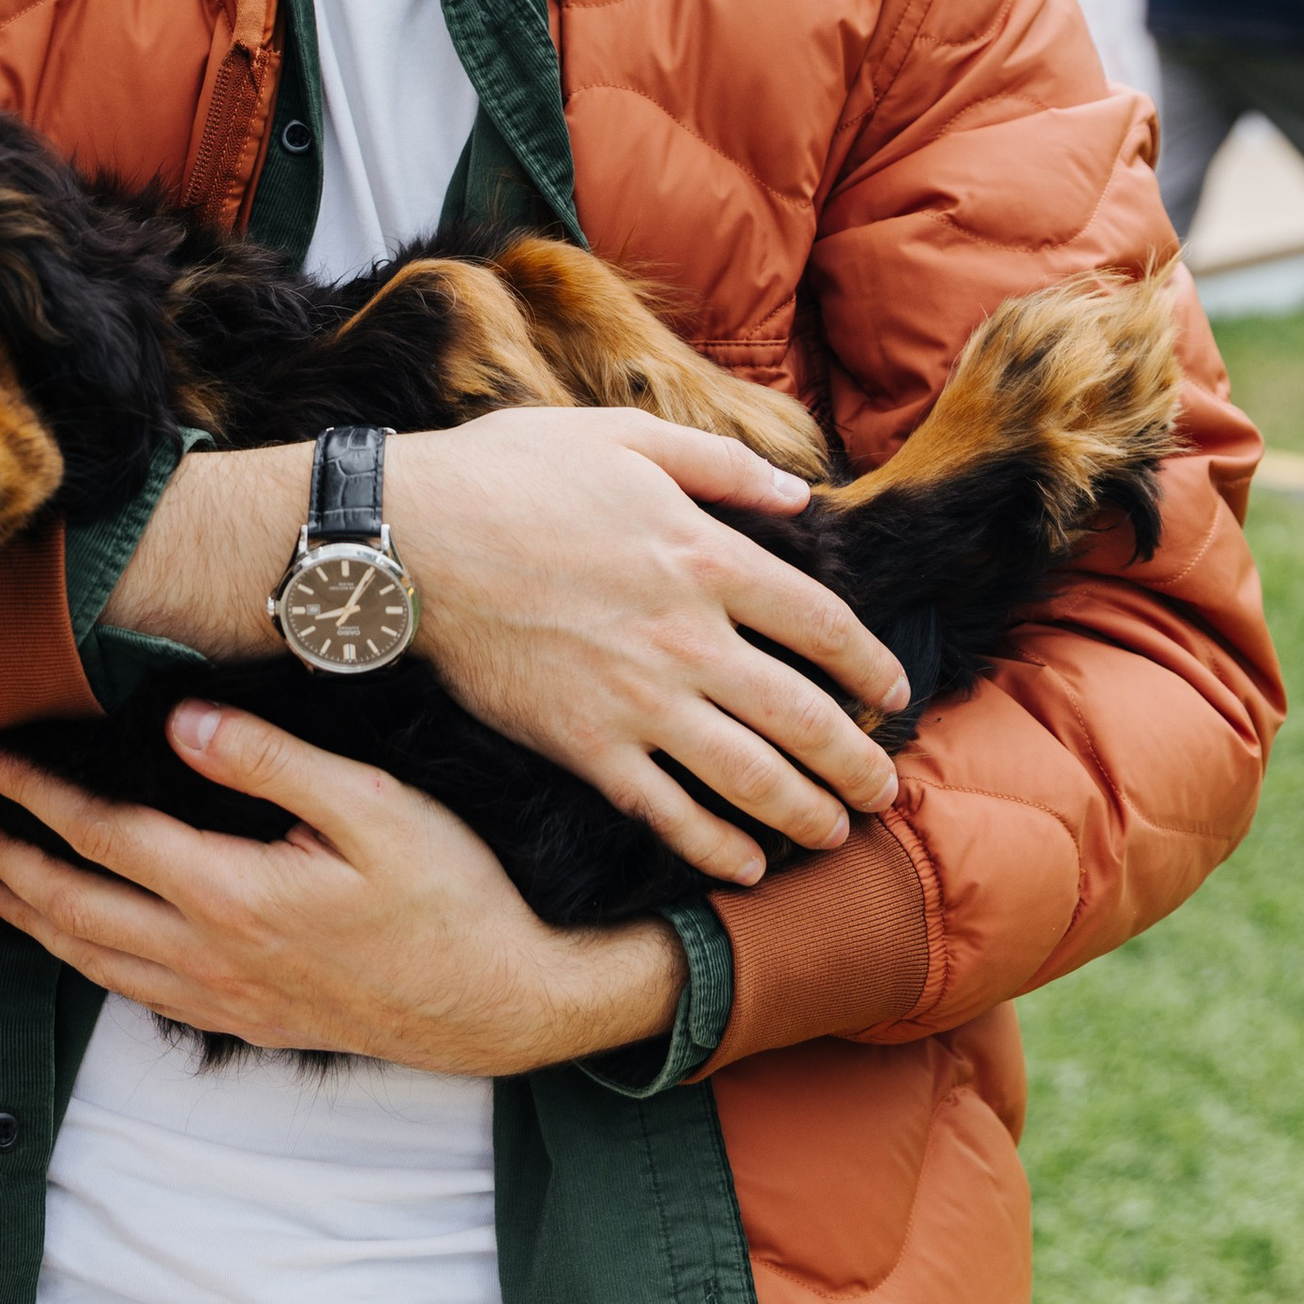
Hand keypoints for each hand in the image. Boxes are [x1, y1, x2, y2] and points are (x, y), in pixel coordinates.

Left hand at [0, 703, 687, 1072]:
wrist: (503, 1003)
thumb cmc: (452, 897)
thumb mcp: (374, 807)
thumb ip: (271, 761)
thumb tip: (180, 723)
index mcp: (230, 893)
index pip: (101, 836)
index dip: (32, 794)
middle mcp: (210, 956)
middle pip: (73, 907)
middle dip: (4, 859)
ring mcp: (223, 999)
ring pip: (93, 961)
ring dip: (28, 919)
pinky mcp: (245, 1023)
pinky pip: (134, 996)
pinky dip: (83, 964)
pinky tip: (74, 947)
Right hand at [389, 408, 908, 885]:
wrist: (409, 539)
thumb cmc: (509, 474)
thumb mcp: (623, 438)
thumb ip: (721, 465)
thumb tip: (798, 493)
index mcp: (707, 557)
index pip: (824, 625)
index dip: (872, 666)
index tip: (894, 693)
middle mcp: (689, 639)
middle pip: (806, 716)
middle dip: (858, 762)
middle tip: (884, 789)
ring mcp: (638, 701)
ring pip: (751, 777)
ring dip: (807, 813)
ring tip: (836, 832)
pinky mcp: (585, 746)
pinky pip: (667, 812)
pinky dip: (715, 847)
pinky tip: (746, 865)